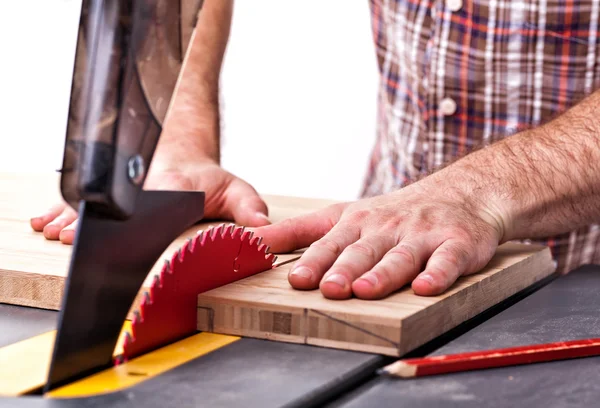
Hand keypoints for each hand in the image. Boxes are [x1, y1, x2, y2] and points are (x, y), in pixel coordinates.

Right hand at [30, 160, 269, 244]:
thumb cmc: (207, 180)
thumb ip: (249, 208)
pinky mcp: (106, 195)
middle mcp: (137, 189)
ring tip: (53, 231)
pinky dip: (60, 213)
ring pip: (89, 205)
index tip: (111, 228)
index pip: (144, 205)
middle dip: (87, 224)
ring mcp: (119, 191)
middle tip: (67, 238)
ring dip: (69, 220)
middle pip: (109, 209)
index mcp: (168, 188)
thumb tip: (264, 228)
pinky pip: (79, 203)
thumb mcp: (235, 191)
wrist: (182, 156)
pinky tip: (44, 223)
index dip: (125, 219)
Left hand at [253, 177, 506, 298]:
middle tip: (328, 288)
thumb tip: (251, 243)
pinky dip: (437, 274)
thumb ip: (297, 232)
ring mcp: (421, 235)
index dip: (313, 260)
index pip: (330, 242)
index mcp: (356, 222)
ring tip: (365, 289)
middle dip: (343, 269)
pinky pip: (446, 260)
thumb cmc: (392, 213)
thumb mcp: (342, 215)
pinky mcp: (455, 244)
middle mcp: (386, 227)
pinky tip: (425, 287)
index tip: (296, 279)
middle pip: (362, 250)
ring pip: (399, 256)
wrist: (459, 193)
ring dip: (382, 273)